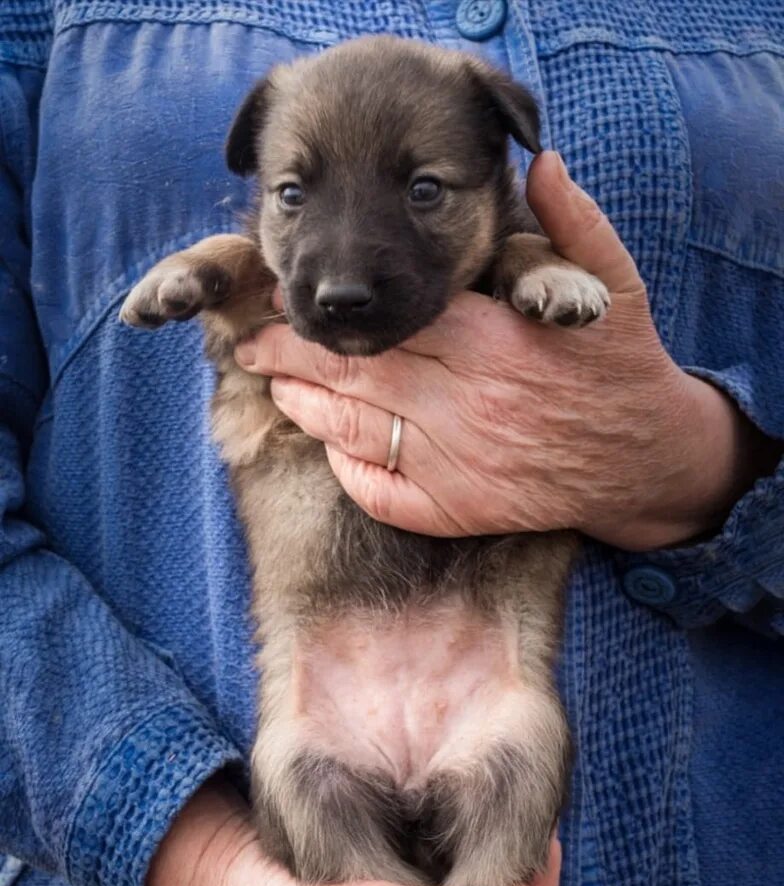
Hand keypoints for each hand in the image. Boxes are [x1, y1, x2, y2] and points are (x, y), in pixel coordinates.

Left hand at [236, 151, 777, 550]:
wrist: (644, 459)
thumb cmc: (621, 368)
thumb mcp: (614, 284)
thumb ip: (571, 224)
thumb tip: (537, 163)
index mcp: (488, 340)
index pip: (382, 318)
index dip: (327, 313)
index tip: (286, 300)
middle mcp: (462, 401)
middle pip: (353, 372)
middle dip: (291, 357)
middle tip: (254, 345)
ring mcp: (455, 462)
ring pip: (353, 430)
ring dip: (306, 407)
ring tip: (277, 385)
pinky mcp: (456, 509)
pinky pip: (380, 492)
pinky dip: (346, 469)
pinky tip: (329, 447)